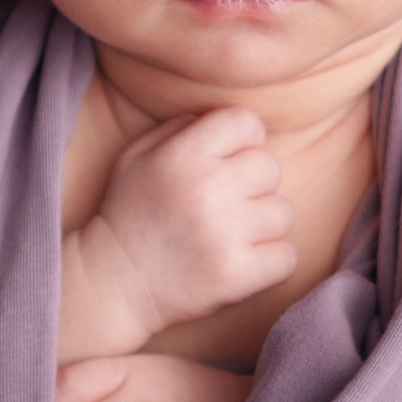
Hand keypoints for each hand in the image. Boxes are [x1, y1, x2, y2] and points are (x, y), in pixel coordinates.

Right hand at [60, 107, 294, 356]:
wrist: (114, 283)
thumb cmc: (130, 214)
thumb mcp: (136, 157)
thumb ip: (179, 128)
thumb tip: (218, 118)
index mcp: (182, 155)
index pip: (246, 123)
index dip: (243, 142)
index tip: (228, 163)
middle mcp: (207, 188)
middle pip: (270, 167)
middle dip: (253, 186)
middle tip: (225, 207)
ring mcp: (224, 234)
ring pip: (282, 213)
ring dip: (263, 226)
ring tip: (231, 237)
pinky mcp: (237, 274)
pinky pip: (287, 257)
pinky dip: (271, 262)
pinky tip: (243, 262)